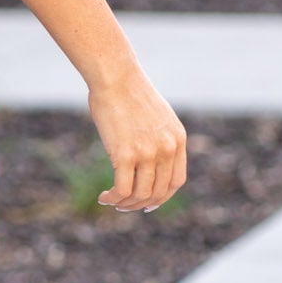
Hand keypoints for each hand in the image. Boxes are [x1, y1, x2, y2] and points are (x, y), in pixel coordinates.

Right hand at [87, 70, 186, 213]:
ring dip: (125, 203)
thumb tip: (146, 158)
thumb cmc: (128, 92)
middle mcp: (167, 149)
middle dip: (140, 204)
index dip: (163, 197)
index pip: (176, 181)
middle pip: (158, 192)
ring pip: (140, 194)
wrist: (115, 77)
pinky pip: (122, 188)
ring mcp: (147, 153)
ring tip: (111, 201)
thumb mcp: (155, 116)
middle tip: (124, 206)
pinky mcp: (125, 154)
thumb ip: (157, 137)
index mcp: (177, 139)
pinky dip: (113, 198)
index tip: (148, 203)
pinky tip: (104, 197)